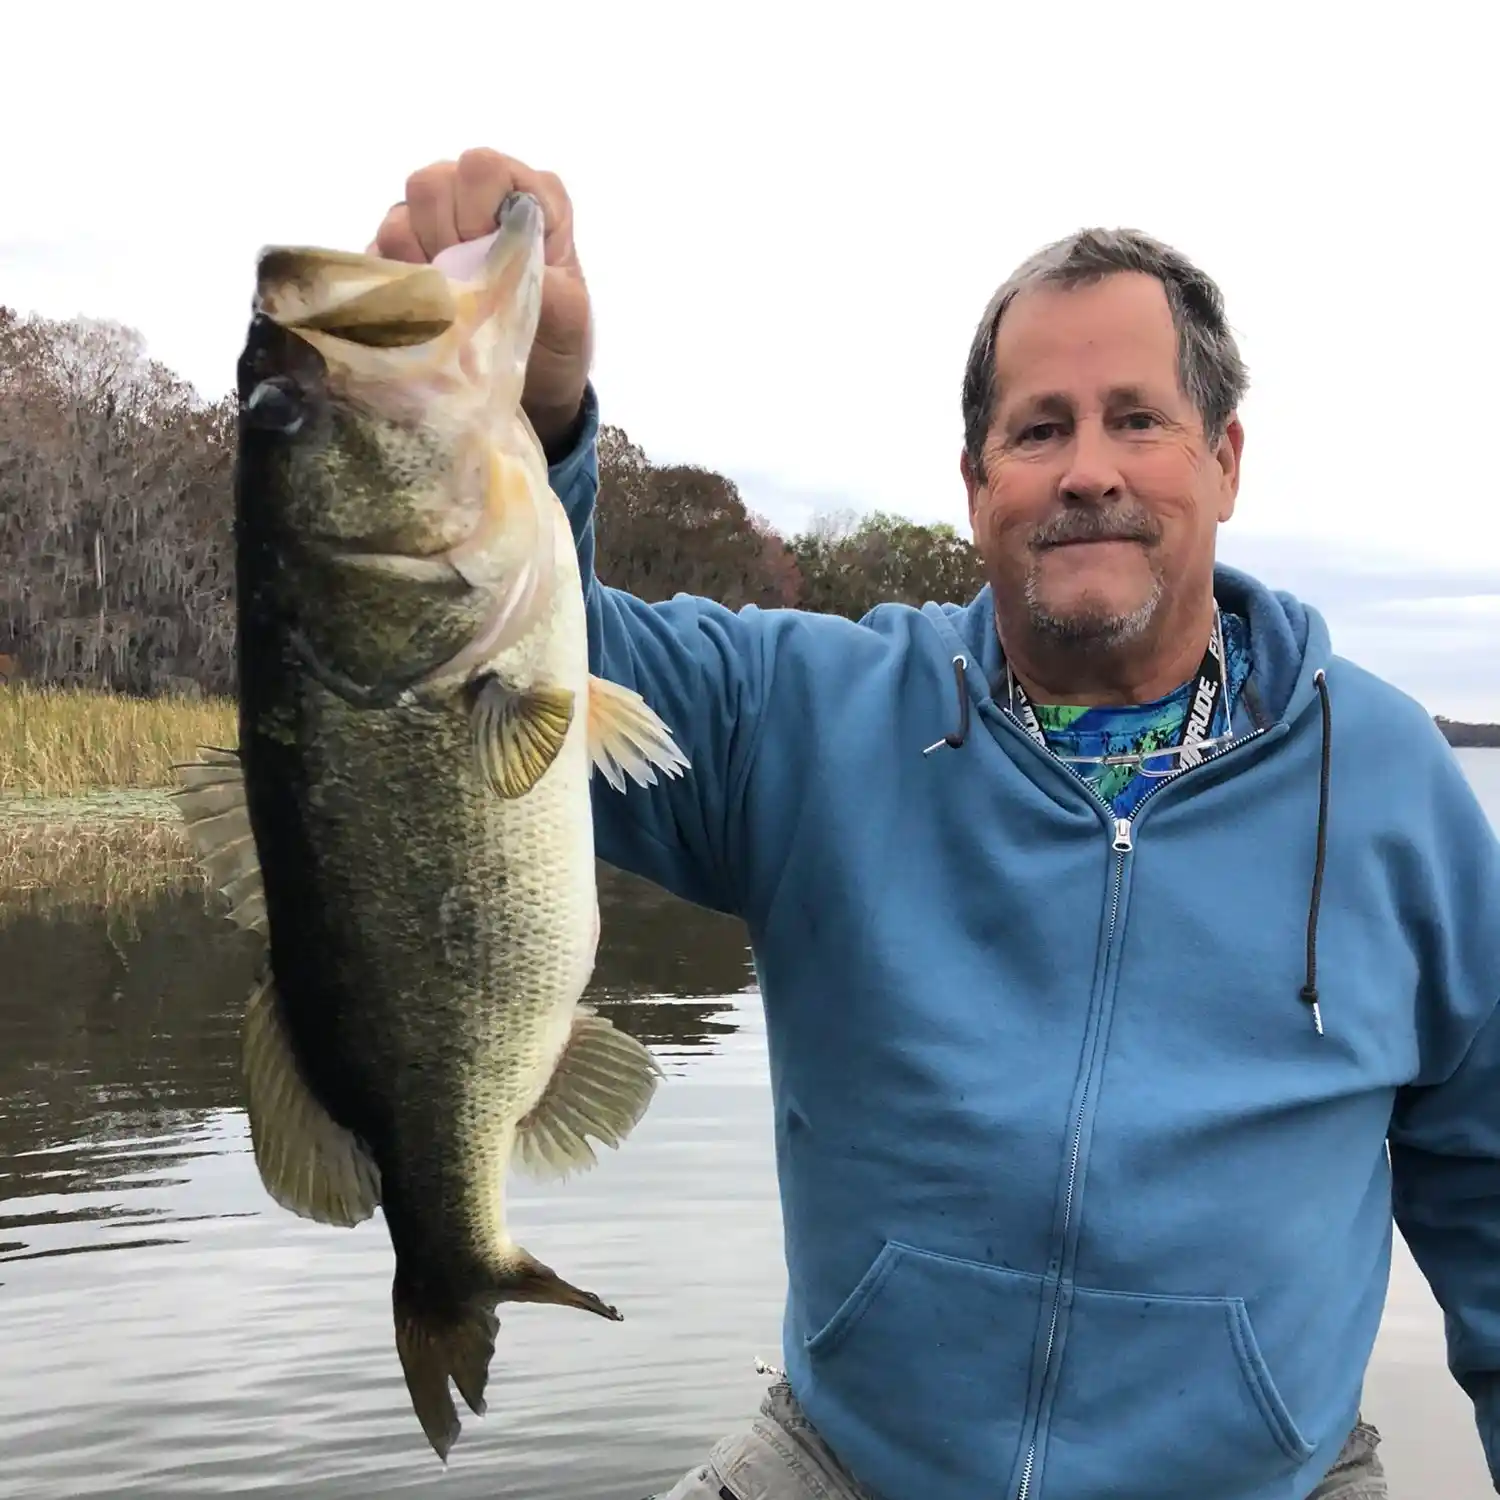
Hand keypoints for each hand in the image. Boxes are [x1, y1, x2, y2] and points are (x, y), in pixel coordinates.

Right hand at [369, 149, 591, 446]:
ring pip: (398, 221)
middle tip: (468, 285)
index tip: (493, 256)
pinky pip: (377, 259)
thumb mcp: (569, 320)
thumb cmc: (557, 340)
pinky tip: (428, 313)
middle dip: (445, 240)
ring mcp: (432, 224)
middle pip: (429, 186)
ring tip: (452, 305)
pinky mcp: (400, 259)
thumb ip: (546, 285)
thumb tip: (505, 270)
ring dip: (420, 268)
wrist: (529, 388)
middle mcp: (473, 196)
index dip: (478, 209)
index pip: (481, 167)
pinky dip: (397, 288)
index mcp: (525, 194)